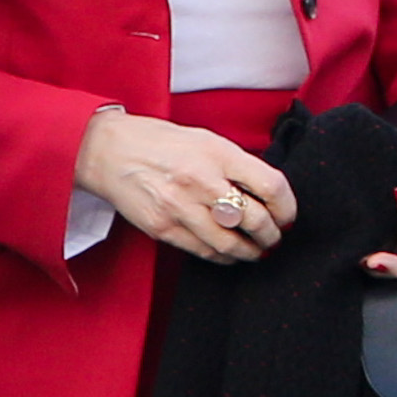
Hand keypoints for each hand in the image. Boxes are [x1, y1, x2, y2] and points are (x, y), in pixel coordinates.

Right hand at [73, 110, 295, 262]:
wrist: (108, 151)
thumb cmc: (159, 142)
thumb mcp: (205, 140)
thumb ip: (235, 164)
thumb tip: (265, 194)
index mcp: (217, 153)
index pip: (270, 186)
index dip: (287, 207)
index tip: (287, 216)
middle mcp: (201, 181)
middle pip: (255, 220)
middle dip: (272, 235)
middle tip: (274, 237)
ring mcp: (180, 208)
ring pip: (230, 244)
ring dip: (250, 252)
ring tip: (256, 251)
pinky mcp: (163, 228)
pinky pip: (203, 251)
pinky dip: (223, 257)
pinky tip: (229, 253)